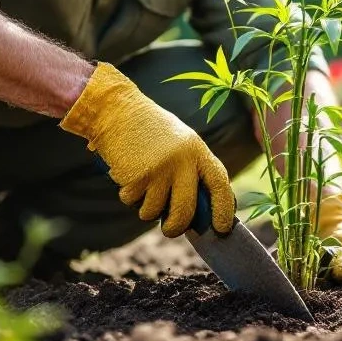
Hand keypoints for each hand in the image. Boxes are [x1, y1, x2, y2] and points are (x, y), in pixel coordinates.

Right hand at [59, 62, 235, 237]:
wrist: (118, 110)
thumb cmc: (150, 131)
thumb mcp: (179, 143)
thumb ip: (190, 171)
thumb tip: (198, 213)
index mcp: (197, 150)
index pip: (219, 183)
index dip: (223, 209)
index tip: (221, 228)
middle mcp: (182, 161)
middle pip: (185, 210)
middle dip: (176, 227)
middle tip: (170, 230)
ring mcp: (160, 169)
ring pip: (153, 211)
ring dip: (145, 207)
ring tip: (141, 185)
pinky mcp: (137, 176)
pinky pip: (132, 201)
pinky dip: (128, 195)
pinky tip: (127, 173)